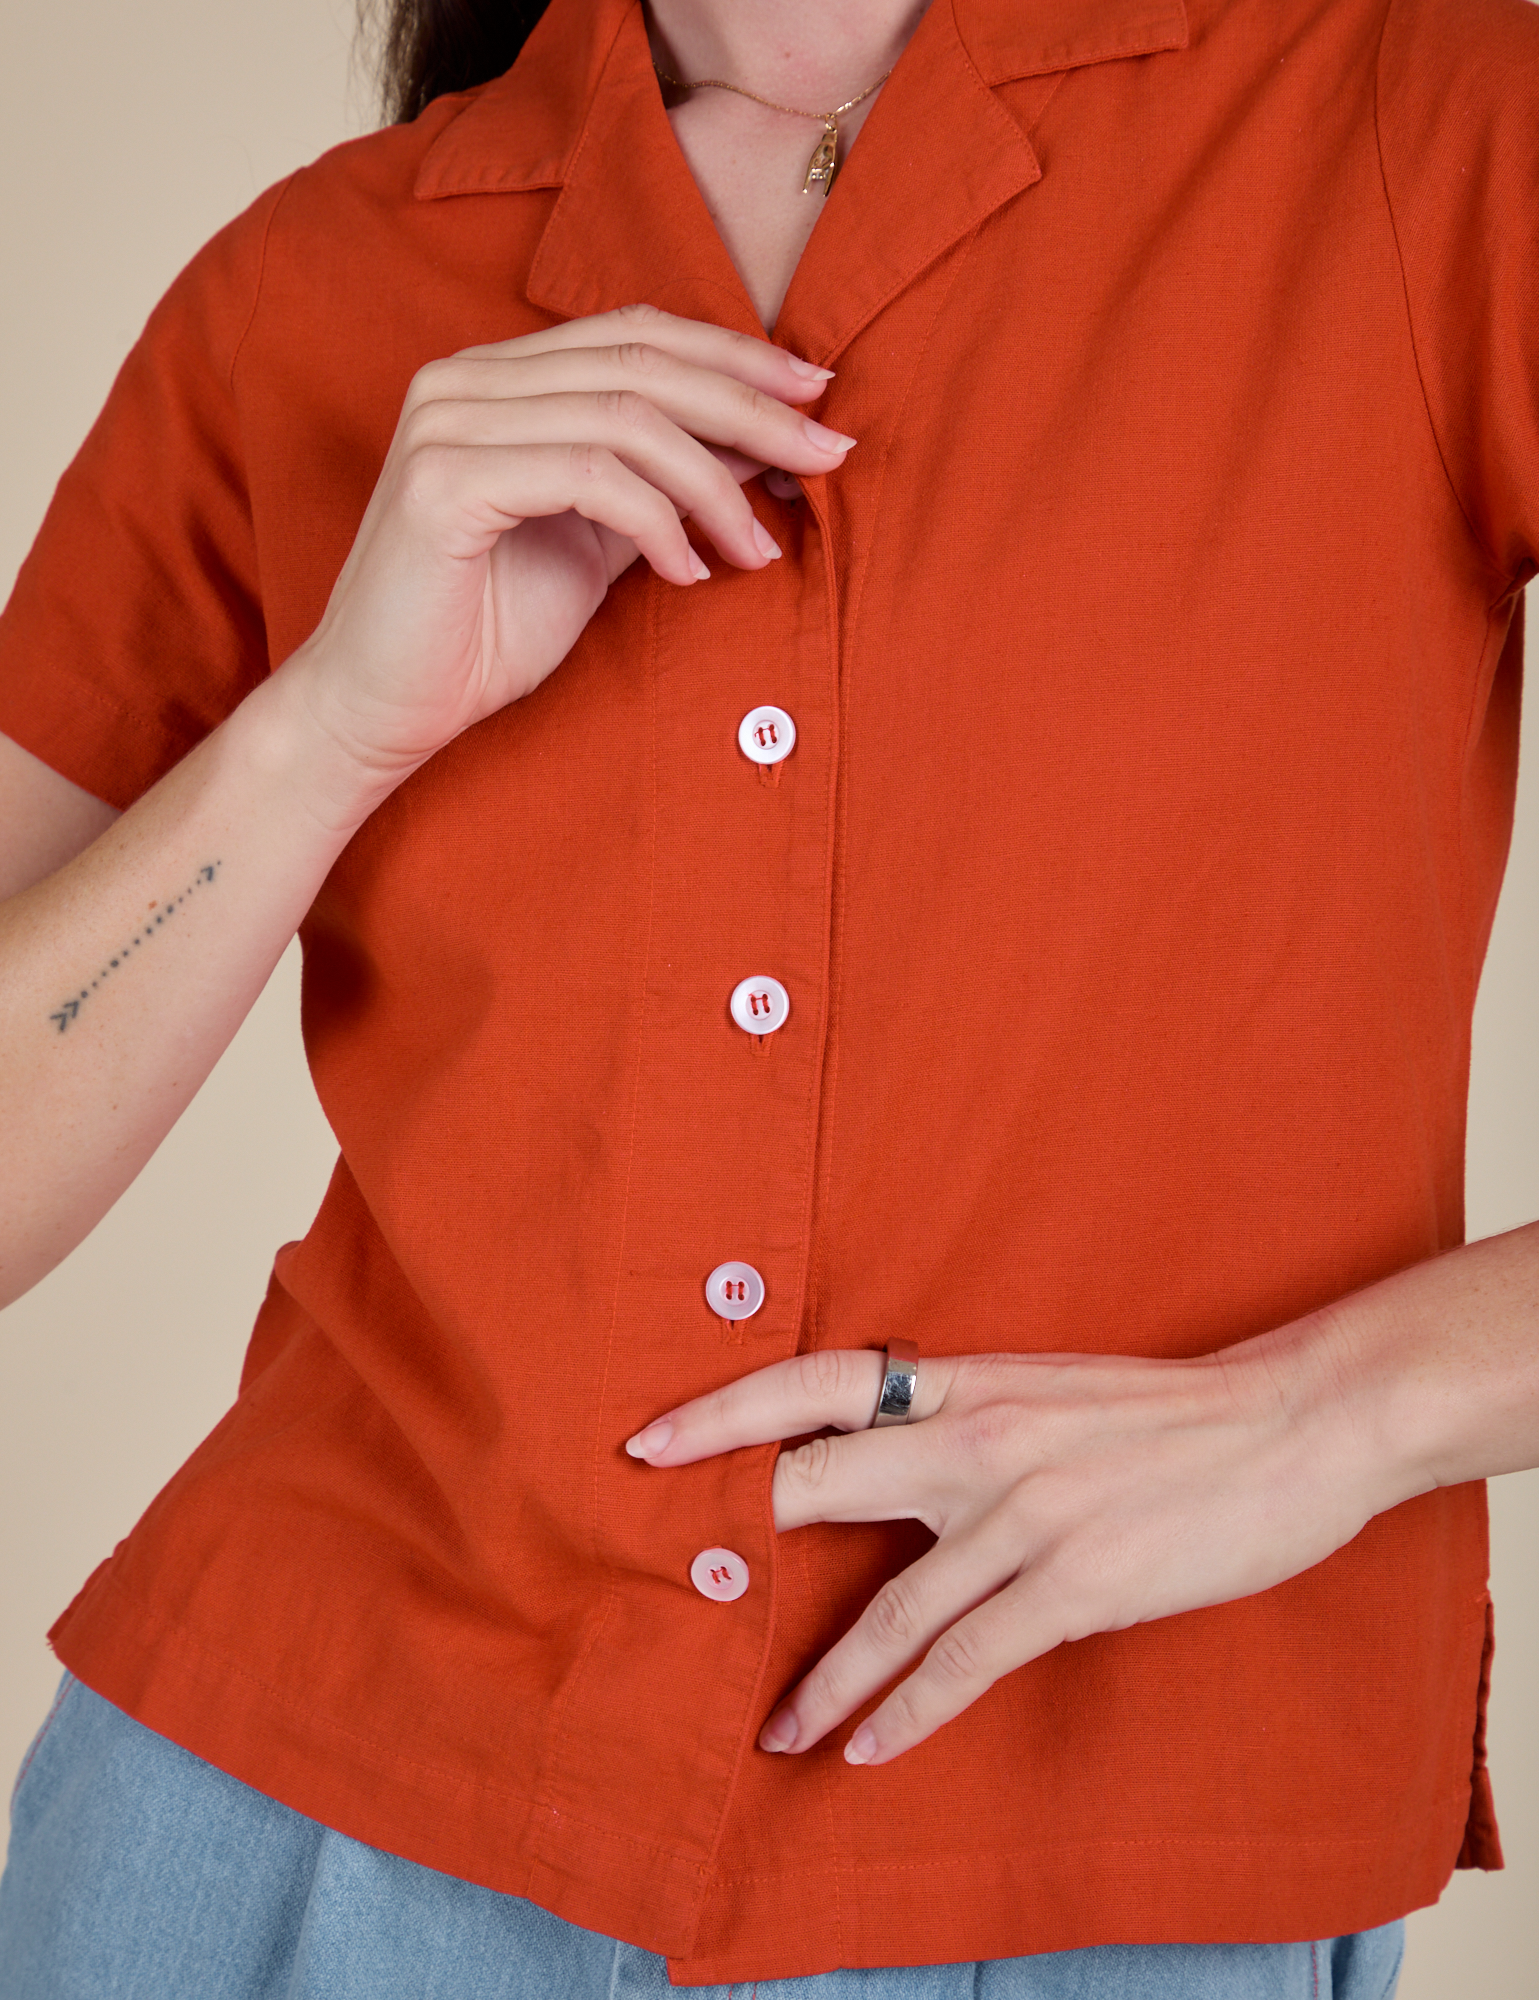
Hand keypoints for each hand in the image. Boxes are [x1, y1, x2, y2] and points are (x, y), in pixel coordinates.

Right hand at [280, 302, 851, 812]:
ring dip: (715, 484)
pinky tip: (690, 575)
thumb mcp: (596, 542)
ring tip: (759, 549)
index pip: (636, 334)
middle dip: (752, 407)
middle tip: (830, 453)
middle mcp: (466, 379)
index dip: (735, 356)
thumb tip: (769, 442)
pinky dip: (658, 523)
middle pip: (642, 361)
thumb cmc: (481, 635)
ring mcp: (448, 421)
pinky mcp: (444, 480)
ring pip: (626, 416)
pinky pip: (590, 476)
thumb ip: (662, 483)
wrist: (381, 709)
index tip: (818, 397)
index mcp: (497, 379)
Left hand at [625, 1321, 1418, 1765]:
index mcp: (966, 1383)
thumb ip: (962, 1417)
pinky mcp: (1075, 1582)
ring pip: (888, 1608)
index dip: (723, 1409)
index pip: (814, 1382)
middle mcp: (978, 1438)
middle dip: (732, 1539)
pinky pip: (967, 1661)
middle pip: (818, 1484)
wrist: (1288, 1421)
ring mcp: (1025, 1513)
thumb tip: (878, 1452)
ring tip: (777, 1730)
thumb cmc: (1163, 1410)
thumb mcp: (1045, 1385)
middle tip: (653, 1584)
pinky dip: (910, 1712)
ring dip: (823, 1681)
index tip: (648, 1444)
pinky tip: (870, 1747)